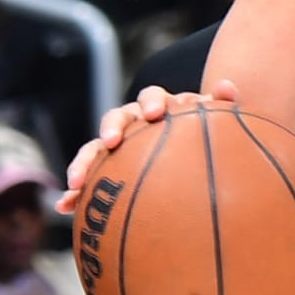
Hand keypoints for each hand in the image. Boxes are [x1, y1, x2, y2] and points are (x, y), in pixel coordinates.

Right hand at [61, 82, 240, 216]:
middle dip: (112, 128)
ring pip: (95, 149)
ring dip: (83, 163)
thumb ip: (221, 105)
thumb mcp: (214, 122)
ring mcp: (117, 147)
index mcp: (158, 109)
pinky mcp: (106, 170)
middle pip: (116, 119)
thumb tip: (229, 87)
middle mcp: (133, 124)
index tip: (156, 114)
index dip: (152, 103)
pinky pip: (89, 181)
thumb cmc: (201, 136)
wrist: (189, 151)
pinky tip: (64, 207)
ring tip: (75, 182)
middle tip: (112, 141)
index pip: (151, 98)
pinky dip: (76, 193)